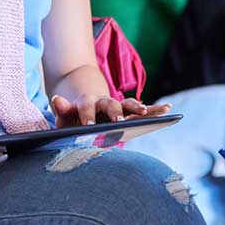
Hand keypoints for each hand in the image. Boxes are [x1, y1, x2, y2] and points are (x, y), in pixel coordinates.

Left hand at [50, 94, 166, 126]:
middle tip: (118, 121)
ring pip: (129, 104)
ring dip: (137, 107)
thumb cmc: (73, 117)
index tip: (88, 125)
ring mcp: (117, 106)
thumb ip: (62, 109)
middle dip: (115, 112)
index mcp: (87, 102)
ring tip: (145, 112)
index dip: (87, 114)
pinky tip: (168, 109)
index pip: (87, 107)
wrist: (84, 106)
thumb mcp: (64, 115)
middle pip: (111, 104)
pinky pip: (143, 110)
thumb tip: (56, 99)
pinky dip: (154, 109)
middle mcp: (104, 101)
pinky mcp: (128, 112)